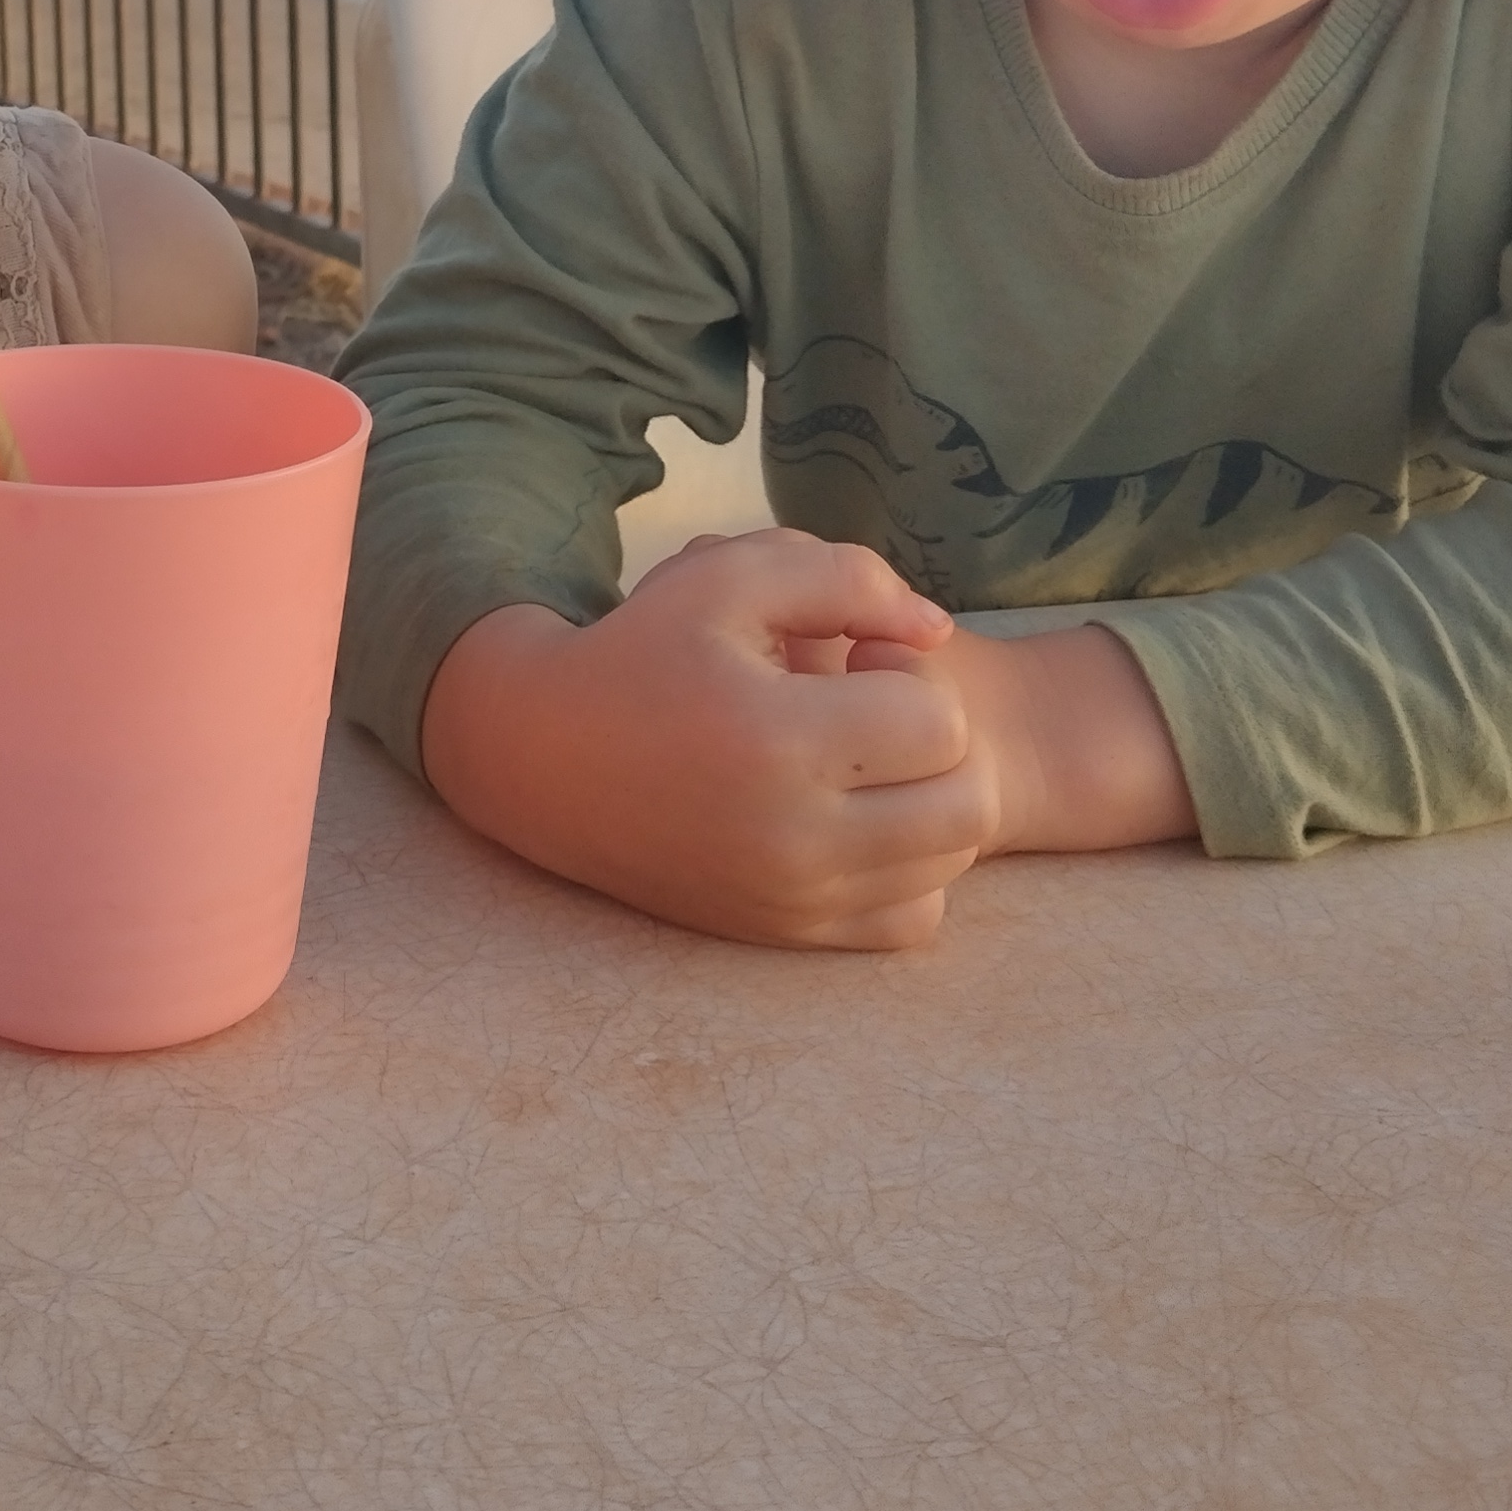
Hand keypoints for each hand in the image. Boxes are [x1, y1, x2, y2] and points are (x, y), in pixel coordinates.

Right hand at [418, 533, 1194, 950]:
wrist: (544, 759)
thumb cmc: (643, 649)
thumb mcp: (732, 576)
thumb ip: (851, 579)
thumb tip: (939, 630)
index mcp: (780, 741)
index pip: (941, 719)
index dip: (908, 667)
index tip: (853, 653)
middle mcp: (793, 838)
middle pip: (967, 801)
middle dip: (936, 739)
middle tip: (870, 708)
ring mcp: (792, 898)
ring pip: (949, 862)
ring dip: (929, 799)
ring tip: (859, 758)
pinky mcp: (785, 934)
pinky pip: (913, 921)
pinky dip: (911, 873)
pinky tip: (857, 820)